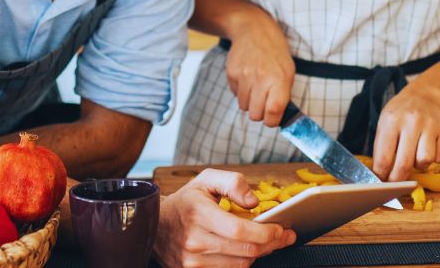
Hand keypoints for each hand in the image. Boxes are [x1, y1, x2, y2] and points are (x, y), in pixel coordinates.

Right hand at [155, 169, 295, 266]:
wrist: (155, 224)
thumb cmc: (185, 201)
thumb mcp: (206, 180)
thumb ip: (233, 183)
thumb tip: (253, 201)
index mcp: (198, 213)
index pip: (240, 231)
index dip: (266, 232)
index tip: (281, 228)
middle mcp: (194, 240)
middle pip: (245, 250)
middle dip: (271, 244)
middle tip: (284, 236)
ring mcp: (192, 260)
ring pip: (240, 264)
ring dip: (259, 254)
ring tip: (267, 242)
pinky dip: (243, 262)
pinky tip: (248, 251)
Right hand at [224, 12, 294, 126]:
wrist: (253, 29)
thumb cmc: (275, 53)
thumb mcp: (288, 71)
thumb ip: (284, 95)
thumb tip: (279, 118)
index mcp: (279, 79)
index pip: (273, 112)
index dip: (272, 121)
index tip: (273, 118)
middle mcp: (261, 78)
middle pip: (255, 115)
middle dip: (260, 113)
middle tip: (264, 102)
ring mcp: (244, 76)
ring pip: (244, 107)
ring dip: (250, 101)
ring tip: (256, 86)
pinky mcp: (231, 74)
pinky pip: (235, 95)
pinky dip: (241, 91)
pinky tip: (247, 77)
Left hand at [372, 85, 439, 180]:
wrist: (424, 96)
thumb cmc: (400, 114)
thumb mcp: (384, 123)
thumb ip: (381, 148)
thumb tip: (379, 175)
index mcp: (391, 121)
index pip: (384, 158)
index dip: (382, 175)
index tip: (382, 181)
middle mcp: (412, 122)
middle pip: (405, 164)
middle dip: (398, 180)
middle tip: (396, 182)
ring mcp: (431, 125)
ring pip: (425, 161)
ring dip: (419, 165)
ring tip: (415, 156)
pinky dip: (434, 158)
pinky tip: (428, 148)